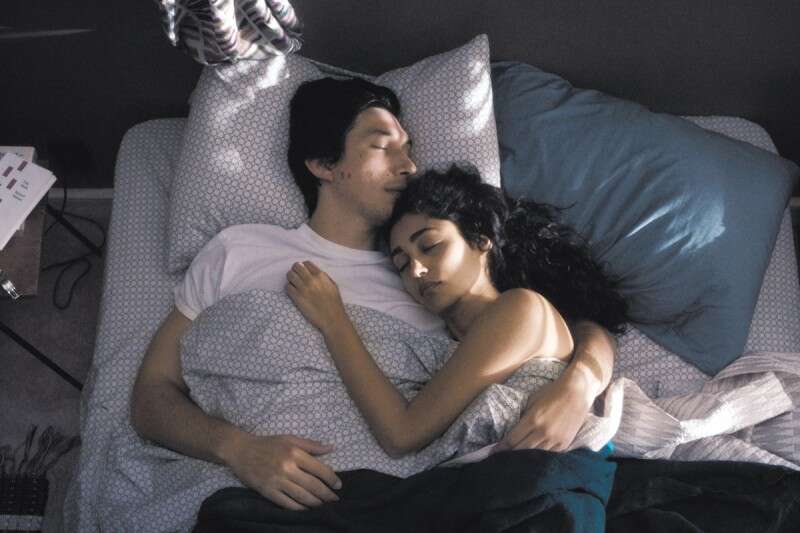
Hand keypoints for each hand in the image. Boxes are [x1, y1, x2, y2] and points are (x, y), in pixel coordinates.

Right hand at [223, 433, 341, 510]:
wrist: (240, 451)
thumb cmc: (267, 444)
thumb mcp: (290, 439)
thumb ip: (311, 445)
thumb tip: (331, 448)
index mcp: (294, 453)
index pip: (319, 469)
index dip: (331, 479)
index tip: (338, 485)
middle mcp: (287, 468)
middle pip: (313, 486)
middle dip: (327, 495)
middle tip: (335, 499)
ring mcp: (277, 481)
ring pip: (302, 497)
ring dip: (316, 503)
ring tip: (323, 505)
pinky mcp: (267, 492)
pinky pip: (287, 504)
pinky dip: (300, 509)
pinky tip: (306, 509)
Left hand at [286, 261, 345, 332]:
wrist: (332, 318)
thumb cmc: (334, 303)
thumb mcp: (333, 285)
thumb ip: (323, 277)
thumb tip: (313, 272)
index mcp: (320, 275)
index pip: (306, 263)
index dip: (303, 266)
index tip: (303, 272)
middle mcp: (311, 280)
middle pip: (296, 266)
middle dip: (295, 270)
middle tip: (296, 276)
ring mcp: (303, 289)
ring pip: (290, 275)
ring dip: (291, 278)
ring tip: (294, 284)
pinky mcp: (297, 298)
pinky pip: (287, 287)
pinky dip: (289, 288)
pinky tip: (294, 292)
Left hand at [495, 368, 592, 451]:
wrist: (577, 392)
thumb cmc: (552, 393)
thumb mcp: (532, 400)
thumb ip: (522, 416)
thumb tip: (511, 429)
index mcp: (532, 420)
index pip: (512, 439)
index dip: (502, 447)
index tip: (494, 451)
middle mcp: (543, 432)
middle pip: (521, 450)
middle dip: (510, 454)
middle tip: (502, 457)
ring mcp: (555, 440)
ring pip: (534, 456)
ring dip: (524, 458)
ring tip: (515, 461)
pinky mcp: (564, 444)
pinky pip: (548, 455)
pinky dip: (539, 456)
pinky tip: (533, 457)